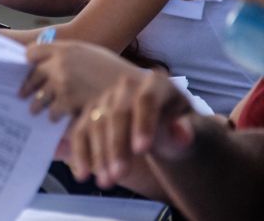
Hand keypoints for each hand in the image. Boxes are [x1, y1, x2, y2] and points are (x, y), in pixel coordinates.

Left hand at [20, 40, 143, 120]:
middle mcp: (60, 63)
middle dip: (27, 86)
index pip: (33, 51)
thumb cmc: (112, 70)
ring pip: (40, 96)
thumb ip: (68, 55)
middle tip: (21, 94)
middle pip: (33, 75)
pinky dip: (52, 115)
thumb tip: (50, 62)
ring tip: (34, 109)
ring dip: (36, 104)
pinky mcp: (68, 101)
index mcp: (64, 48)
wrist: (133, 85)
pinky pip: (52, 111)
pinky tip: (54, 117)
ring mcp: (62, 82)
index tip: (26, 67)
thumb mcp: (89, 53)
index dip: (28, 60)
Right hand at [68, 72, 193, 188]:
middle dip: (117, 145)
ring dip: (99, 154)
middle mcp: (127, 87)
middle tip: (120, 174)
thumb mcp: (187, 132)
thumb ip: (184, 133)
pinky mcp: (90, 114)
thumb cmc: (179, 132)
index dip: (143, 123)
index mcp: (157, 84)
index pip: (147, 99)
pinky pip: (80, 132)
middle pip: (118, 113)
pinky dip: (80, 153)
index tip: (142, 150)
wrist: (165, 133)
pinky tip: (83, 175)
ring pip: (97, 123)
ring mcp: (106, 99)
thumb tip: (182, 134)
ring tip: (107, 182)